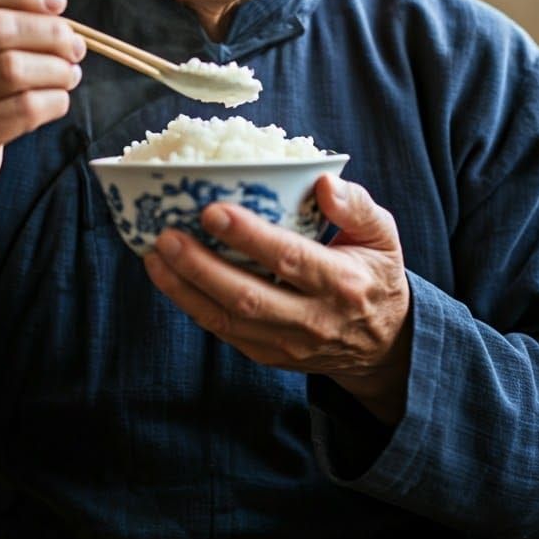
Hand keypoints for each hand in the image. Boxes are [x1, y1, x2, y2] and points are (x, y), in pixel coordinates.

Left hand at [143, 175, 411, 422]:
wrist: (382, 345)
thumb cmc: (375, 274)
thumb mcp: (383, 234)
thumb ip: (357, 206)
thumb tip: (323, 183)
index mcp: (342, 283)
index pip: (290, 259)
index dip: (249, 237)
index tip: (213, 211)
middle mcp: (313, 319)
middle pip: (249, 297)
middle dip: (201, 267)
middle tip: (166, 236)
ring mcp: (288, 344)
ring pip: (228, 320)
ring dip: (185, 289)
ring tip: (154, 257)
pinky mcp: (269, 355)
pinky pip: (224, 333)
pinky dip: (192, 306)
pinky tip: (169, 279)